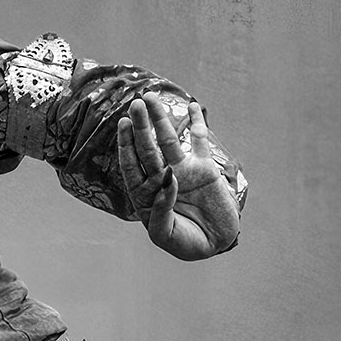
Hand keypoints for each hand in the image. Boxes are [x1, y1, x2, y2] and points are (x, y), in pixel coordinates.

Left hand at [117, 92, 239, 260]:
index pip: (132, 164)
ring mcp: (183, 170)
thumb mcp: (165, 235)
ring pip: (169, 140)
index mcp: (146, 193)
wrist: (215, 243)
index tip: (125, 125)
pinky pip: (199, 142)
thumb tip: (166, 181)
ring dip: (160, 119)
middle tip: (135, 104)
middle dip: (141, 127)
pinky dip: (197, 124)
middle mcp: (161, 177)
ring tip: (150, 97)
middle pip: (147, 148)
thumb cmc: (185, 243)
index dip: (127, 145)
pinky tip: (192, 107)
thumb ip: (161, 211)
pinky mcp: (205, 169)